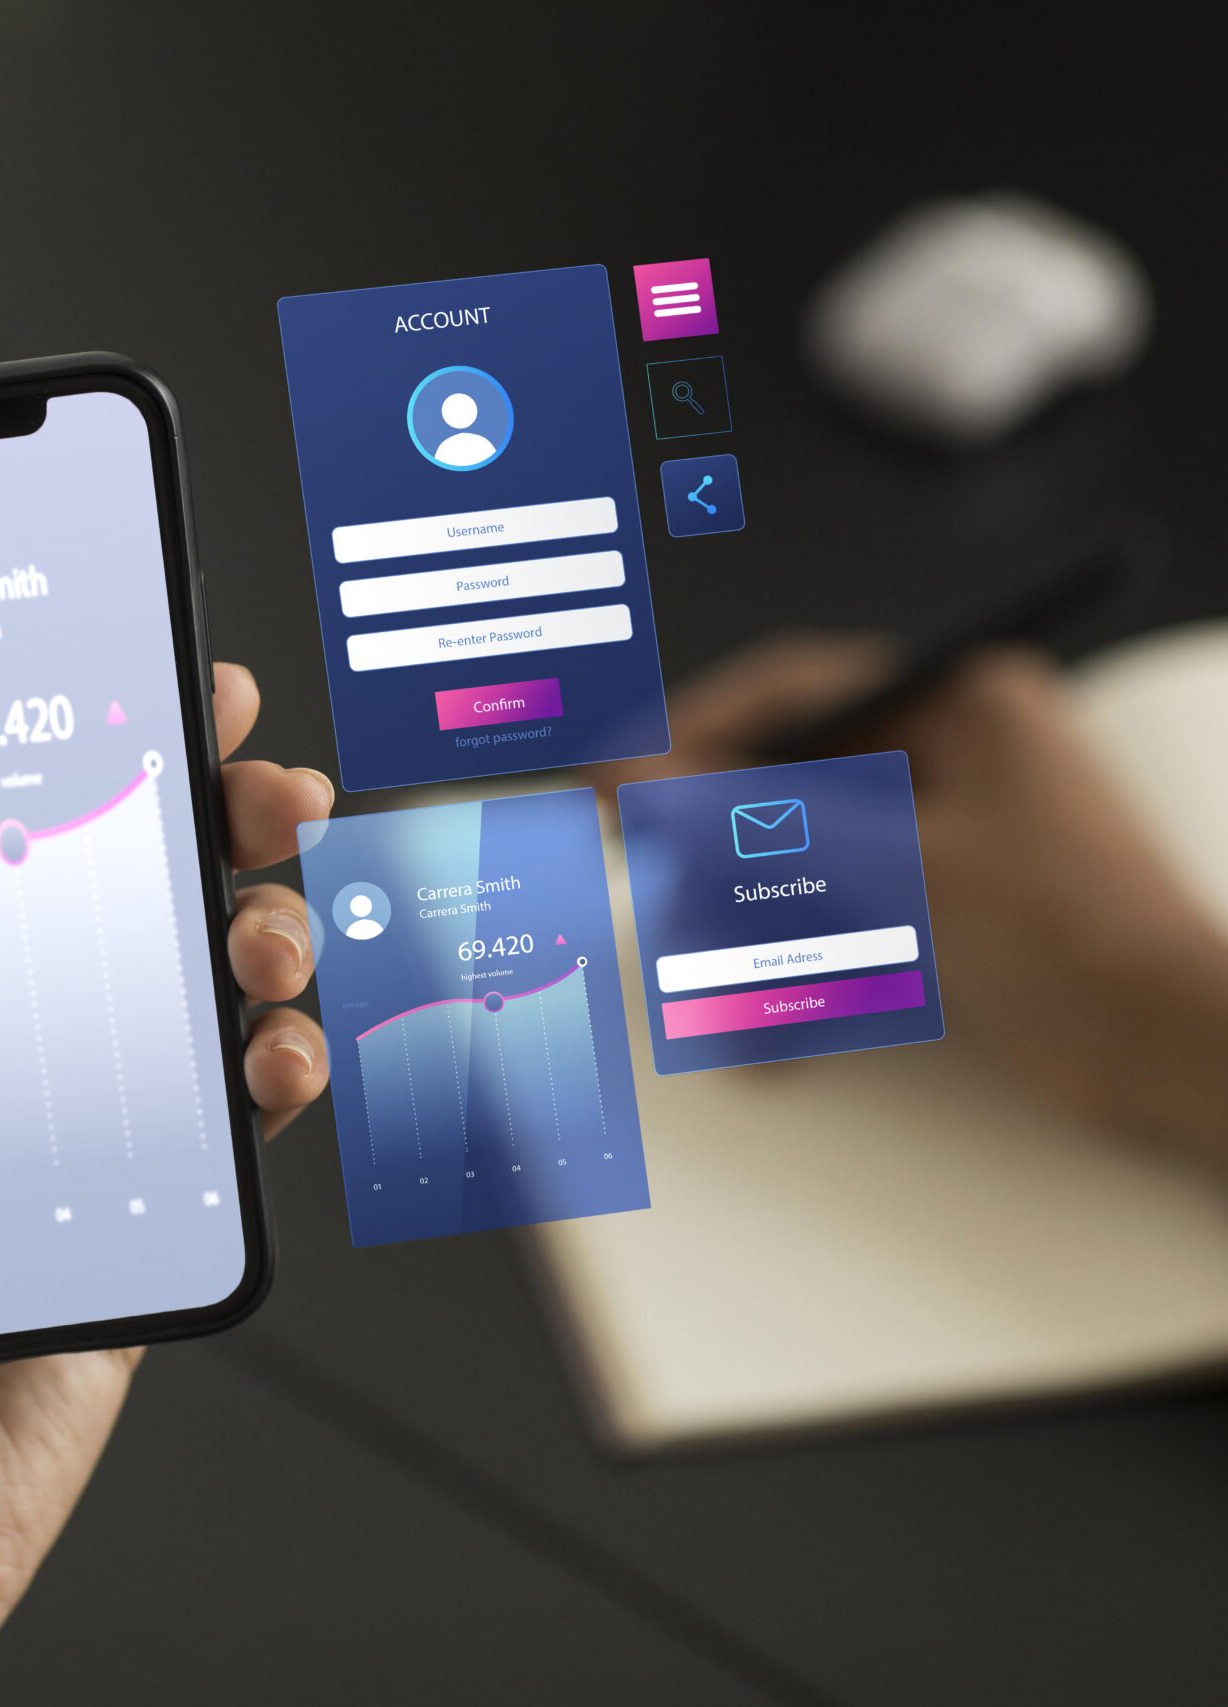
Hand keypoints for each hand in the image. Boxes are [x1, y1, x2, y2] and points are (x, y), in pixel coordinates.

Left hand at [0, 662, 331, 1705]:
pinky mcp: (120, 1243)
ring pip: (166, 998)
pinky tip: (275, 1048)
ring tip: (262, 915)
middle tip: (239, 764)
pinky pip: (213, 1132)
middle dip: (173, 815)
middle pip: (77, 905)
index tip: (78, 677)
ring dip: (239, 925)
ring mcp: (40, 1159)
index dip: (9, 763)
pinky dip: (267, 1073)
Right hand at [600, 634, 1227, 1153]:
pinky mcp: (944, 915)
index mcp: (961, 703)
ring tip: (730, 1002)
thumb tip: (634, 773)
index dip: (692, 735)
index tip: (619, 789)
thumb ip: (756, 820)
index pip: (793, 691)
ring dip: (755, 941)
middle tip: (671, 909)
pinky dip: (801, 984)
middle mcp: (951, 756)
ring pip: (798, 872)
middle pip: (784, 788)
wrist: (1178, 1060)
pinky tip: (777, 1049)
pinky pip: (836, 931)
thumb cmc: (1071, 942)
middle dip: (722, 868)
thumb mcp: (896, 870)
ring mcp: (945, 838)